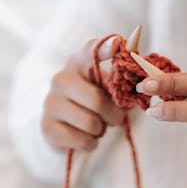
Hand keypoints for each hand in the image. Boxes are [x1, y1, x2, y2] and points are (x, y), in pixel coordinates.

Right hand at [42, 37, 124, 152]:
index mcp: (79, 63)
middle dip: (113, 116)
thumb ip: (120, 77)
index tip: (117, 44)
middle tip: (114, 118)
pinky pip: (83, 140)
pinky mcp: (47, 127)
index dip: (105, 48)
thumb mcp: (106, 87)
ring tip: (96, 126)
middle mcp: (61, 79)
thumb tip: (139, 64)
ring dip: (101, 130)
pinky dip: (91, 143)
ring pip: (91, 124)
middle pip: (97, 101)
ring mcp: (51, 103)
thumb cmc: (92, 103)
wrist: (63, 126)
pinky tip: (85, 136)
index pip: (91, 52)